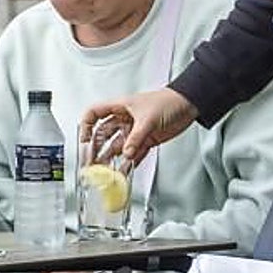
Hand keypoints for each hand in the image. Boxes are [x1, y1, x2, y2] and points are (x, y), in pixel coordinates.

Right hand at [80, 88, 197, 162]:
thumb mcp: (148, 118)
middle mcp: (124, 119)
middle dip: (96, 149)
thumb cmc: (168, 101)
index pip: (94, 114)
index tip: (83, 140)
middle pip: (103, 135)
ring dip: (111, 159)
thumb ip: (136, 137)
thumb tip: (127, 153)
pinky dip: (128, 163)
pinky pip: (133, 154)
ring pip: (117, 147)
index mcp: (120, 107)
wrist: (188, 105)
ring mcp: (134, 131)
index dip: (86, 126)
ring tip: (104, 171)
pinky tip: (123, 171)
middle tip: (92, 163)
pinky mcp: (145, 140)